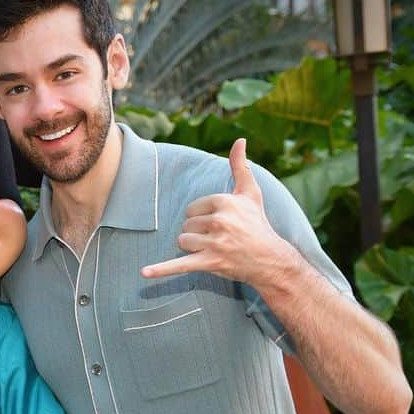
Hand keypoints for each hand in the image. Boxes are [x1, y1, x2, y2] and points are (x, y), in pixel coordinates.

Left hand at [140, 139, 296, 285]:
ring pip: (182, 242)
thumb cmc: (257, 224)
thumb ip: (240, 166)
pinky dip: (161, 270)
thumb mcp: (250, 193)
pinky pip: (180, 265)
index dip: (203, 218)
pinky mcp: (210, 262)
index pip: (192, 209)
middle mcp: (220, 221)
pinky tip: (144, 272)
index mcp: (225, 202)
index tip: (221, 224)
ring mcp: (215, 243)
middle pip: (186, 225)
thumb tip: (239, 140)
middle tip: (220, 239)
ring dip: (193, 248)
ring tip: (215, 250)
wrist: (270, 259)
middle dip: (198, 233)